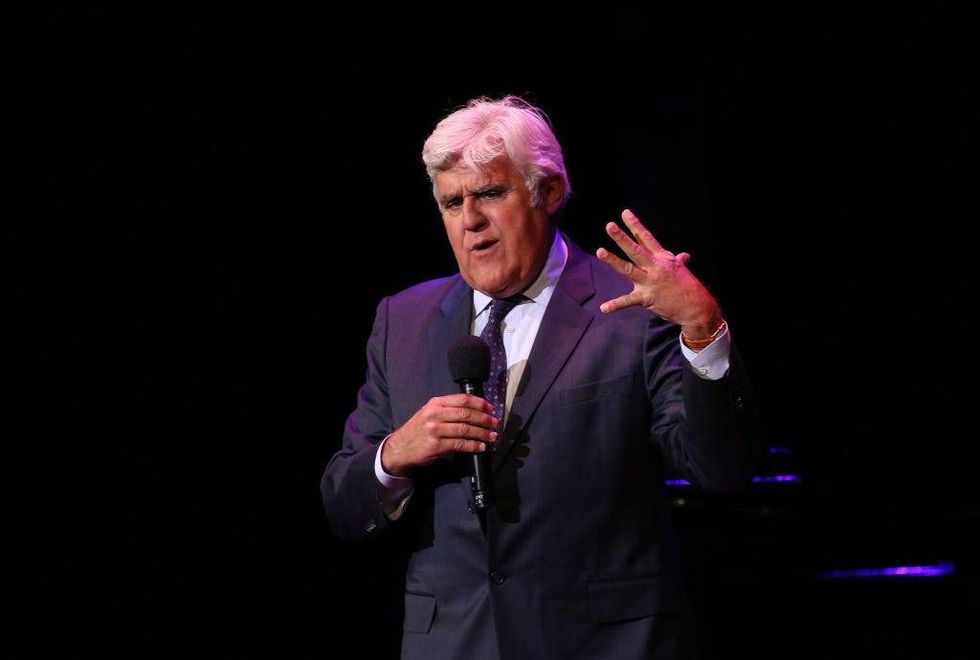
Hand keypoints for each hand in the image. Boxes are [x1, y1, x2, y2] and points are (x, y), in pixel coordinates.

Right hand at [381, 394, 498, 476]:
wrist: (400, 447)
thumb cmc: (418, 429)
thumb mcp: (429, 412)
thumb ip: (448, 409)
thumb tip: (474, 411)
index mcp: (435, 403)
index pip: (462, 399)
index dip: (479, 403)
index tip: (490, 408)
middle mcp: (435, 414)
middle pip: (466, 414)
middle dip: (484, 419)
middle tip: (494, 423)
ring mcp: (435, 430)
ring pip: (465, 429)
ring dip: (481, 433)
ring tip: (491, 436)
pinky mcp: (436, 445)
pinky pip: (460, 444)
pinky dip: (473, 446)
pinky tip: (481, 447)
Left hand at [596, 209, 722, 336]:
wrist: (697, 308)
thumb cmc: (690, 288)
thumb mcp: (682, 270)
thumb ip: (678, 261)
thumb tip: (684, 256)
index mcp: (662, 258)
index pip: (646, 238)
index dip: (635, 225)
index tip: (625, 213)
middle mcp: (655, 267)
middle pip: (635, 250)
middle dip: (622, 238)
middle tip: (609, 226)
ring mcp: (649, 282)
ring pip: (628, 269)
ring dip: (613, 261)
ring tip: (600, 252)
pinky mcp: (646, 298)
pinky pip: (628, 301)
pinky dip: (616, 305)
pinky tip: (603, 307)